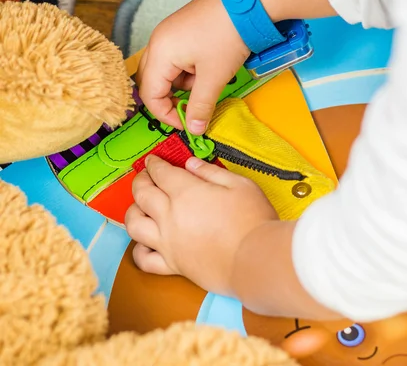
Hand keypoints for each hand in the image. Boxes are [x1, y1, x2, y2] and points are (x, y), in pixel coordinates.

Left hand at [124, 155, 277, 295]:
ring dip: (132, 212)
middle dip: (140, 181)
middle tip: (144, 177)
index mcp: (186, 193)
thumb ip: (210, 172)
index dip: (154, 164)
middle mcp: (170, 216)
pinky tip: (146, 243)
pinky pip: (144, 259)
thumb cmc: (253, 219)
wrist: (256, 260)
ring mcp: (168, 243)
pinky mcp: (173, 265)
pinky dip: (138, 250)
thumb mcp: (239, 184)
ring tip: (139, 207)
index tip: (153, 160)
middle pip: (142, 194)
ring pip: (134, 225)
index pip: (161, 173)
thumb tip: (190, 163)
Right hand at [136, 0, 250, 134]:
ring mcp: (169, 35)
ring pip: (168, 73)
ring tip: (210, 77)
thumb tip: (194, 129)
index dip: (166, 114)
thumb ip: (201, 106)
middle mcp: (158, 43)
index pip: (150, 95)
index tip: (188, 124)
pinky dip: (192, 71)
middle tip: (195, 108)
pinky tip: (211, 66)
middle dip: (173, 99)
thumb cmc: (227, 35)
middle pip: (154, 83)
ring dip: (186, 84)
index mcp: (160, 53)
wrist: (246, 3)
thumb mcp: (214, 77)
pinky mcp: (182, 32)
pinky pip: (178, 60)